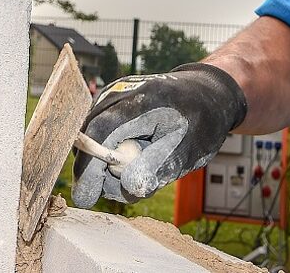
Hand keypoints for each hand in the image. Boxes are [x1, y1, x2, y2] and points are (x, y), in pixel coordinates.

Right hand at [71, 63, 246, 205]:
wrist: (204, 94)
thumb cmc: (200, 122)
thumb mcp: (187, 150)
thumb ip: (158, 168)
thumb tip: (129, 188)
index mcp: (141, 100)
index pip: (101, 131)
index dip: (89, 166)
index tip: (85, 197)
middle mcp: (118, 93)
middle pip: (90, 139)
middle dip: (100, 172)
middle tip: (132, 187)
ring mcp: (110, 97)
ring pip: (93, 141)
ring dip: (110, 165)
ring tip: (145, 165)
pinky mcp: (107, 105)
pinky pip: (99, 137)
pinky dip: (113, 154)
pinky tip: (138, 154)